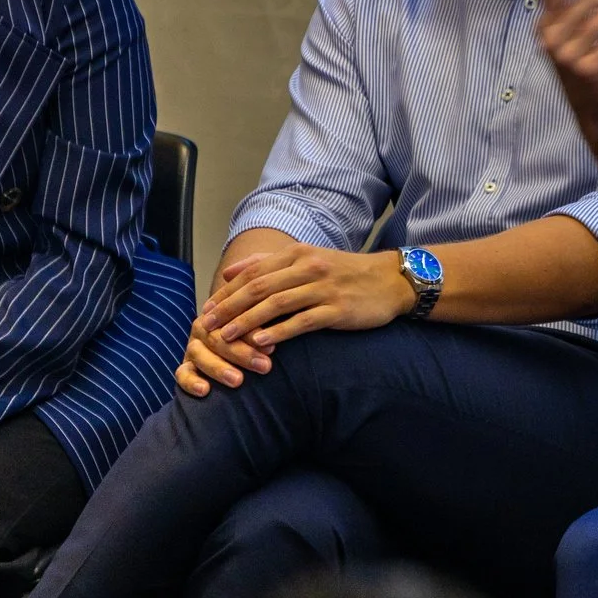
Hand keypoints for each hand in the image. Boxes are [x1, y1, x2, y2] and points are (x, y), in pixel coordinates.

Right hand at [174, 308, 272, 396]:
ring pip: (199, 354)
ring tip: (238, 380)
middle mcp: (206, 327)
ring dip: (219, 367)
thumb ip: (274, 315)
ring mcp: (194, 346)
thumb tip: (291, 309)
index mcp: (225, 313)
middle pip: (218, 337)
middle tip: (264, 367)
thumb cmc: (265, 337)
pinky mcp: (185, 366)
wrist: (245, 354)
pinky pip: (182, 373)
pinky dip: (190, 381)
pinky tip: (205, 391)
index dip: (251, 333)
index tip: (272, 347)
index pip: (233, 320)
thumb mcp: (269, 326)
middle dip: (242, 353)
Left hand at [199, 242, 414, 349]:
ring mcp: (324, 288)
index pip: (253, 272)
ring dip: (247, 321)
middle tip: (206, 325)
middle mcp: (309, 267)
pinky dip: (279, 332)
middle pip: (259, 288)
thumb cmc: (346, 272)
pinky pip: (302, 321)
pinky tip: (261, 343)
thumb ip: (268, 263)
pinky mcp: (337, 309)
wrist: (391, 280)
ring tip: (226, 337)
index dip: (226, 291)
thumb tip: (229, 271)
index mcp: (298, 254)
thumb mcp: (308, 258)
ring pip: (277, 304)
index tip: (206, 310)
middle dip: (229, 307)